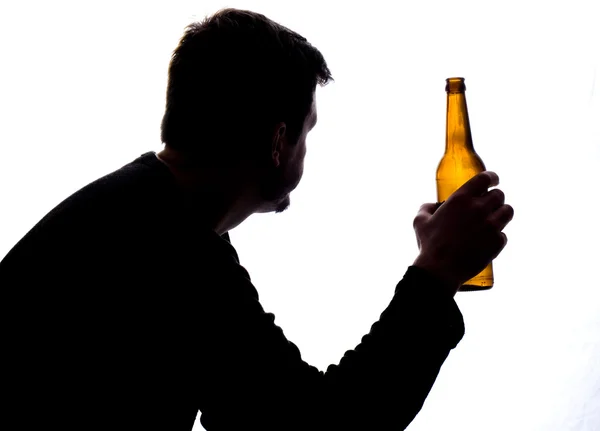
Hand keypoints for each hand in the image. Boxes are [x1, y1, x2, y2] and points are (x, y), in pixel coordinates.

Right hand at [412, 171, 513, 293]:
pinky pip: (504, 234)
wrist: (440, 270)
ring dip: (502, 213)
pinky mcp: (497, 242)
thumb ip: (426, 208)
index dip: (492, 177)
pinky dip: (497, 236)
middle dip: (495, 198)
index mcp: (460, 199)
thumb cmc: (429, 244)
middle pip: (499, 195)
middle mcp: (478, 209)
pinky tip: (488, 241)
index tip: (494, 181)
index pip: (485, 178)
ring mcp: (490, 226)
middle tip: (489, 205)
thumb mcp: (420, 221)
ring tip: (494, 219)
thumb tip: (433, 205)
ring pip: (508, 211)